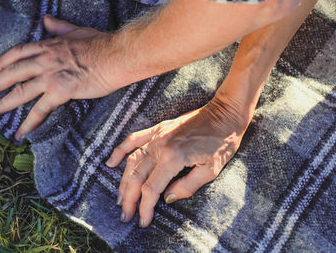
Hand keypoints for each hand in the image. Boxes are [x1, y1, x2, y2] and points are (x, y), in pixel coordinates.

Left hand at [0, 15, 115, 139]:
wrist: (116, 56)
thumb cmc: (101, 44)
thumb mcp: (76, 30)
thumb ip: (59, 27)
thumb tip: (47, 20)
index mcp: (48, 46)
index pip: (18, 53)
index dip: (2, 61)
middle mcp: (44, 61)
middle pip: (12, 73)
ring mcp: (50, 76)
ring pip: (20, 91)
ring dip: (2, 103)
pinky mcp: (60, 91)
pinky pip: (40, 110)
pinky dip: (29, 122)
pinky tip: (20, 132)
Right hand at [106, 95, 249, 227]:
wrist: (224, 114)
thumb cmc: (222, 141)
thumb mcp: (211, 169)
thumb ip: (187, 186)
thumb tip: (168, 198)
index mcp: (173, 158)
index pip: (151, 188)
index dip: (145, 207)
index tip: (143, 221)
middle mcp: (160, 146)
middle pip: (137, 177)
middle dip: (129, 199)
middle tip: (125, 215)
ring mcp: (156, 136)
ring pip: (132, 162)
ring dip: (123, 182)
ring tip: (119, 198)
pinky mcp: (158, 129)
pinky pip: (133, 139)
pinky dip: (120, 151)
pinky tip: (111, 162)